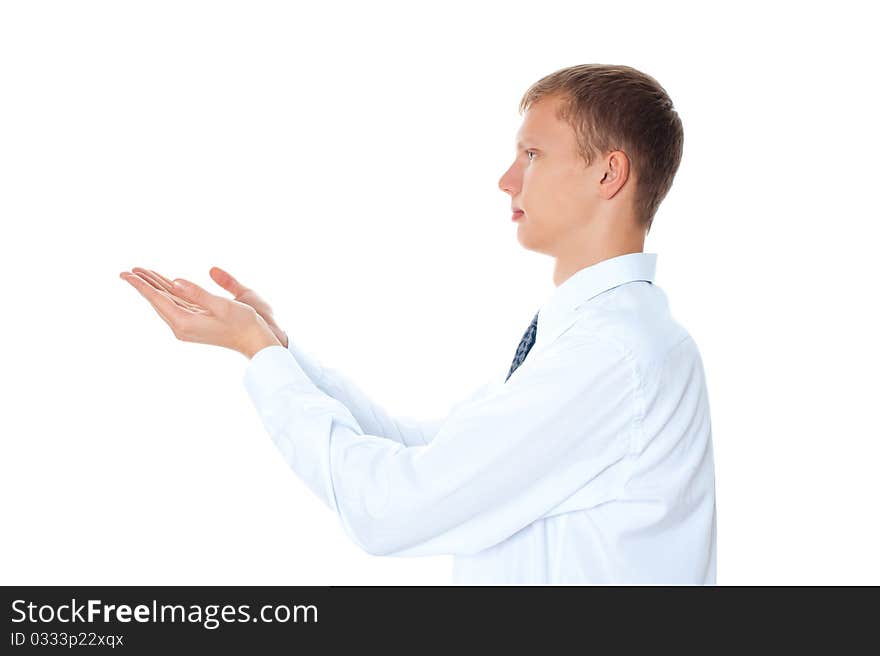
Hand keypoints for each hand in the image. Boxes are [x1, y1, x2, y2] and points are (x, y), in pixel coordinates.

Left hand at [120, 267, 281, 358]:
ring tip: (141, 273)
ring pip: (166, 302)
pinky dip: (168, 293)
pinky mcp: (193, 325)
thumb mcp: (222, 305)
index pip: (158, 299)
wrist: (255, 341)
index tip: (126, 274)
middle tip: (127, 271)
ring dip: (155, 287)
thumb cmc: (243, 323)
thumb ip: (197, 294)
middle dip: (144, 285)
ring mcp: (187, 327)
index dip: (142, 285)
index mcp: (185, 322)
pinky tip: (164, 285)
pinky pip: (176, 306)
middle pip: (158, 301)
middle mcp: (182, 326)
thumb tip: (175, 282)